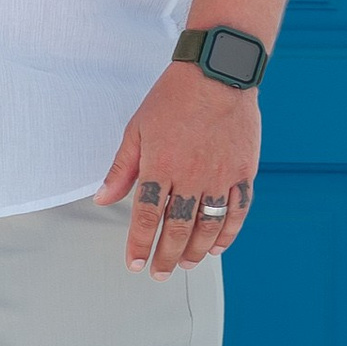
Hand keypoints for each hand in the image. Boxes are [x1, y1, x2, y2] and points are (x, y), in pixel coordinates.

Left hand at [96, 66, 260, 275]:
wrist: (218, 73)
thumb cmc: (173, 98)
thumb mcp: (137, 128)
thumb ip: (122, 168)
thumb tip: (103, 198)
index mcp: (161, 165)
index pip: (147, 215)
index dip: (140, 244)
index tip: (135, 264)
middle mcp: (192, 175)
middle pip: (178, 228)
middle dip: (166, 255)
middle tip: (159, 272)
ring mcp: (221, 175)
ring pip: (208, 226)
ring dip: (196, 251)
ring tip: (186, 264)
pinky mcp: (243, 172)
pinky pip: (236, 211)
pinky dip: (228, 233)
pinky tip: (217, 246)